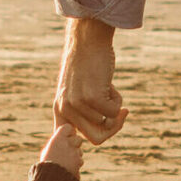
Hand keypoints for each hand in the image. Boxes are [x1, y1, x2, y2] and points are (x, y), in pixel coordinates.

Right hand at [39, 120, 84, 174]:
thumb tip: (62, 138)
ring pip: (79, 151)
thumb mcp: (47, 151)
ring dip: (75, 156)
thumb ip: (56, 143)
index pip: (68, 127)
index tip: (66, 137)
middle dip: (75, 144)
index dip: (68, 132)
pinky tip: (68, 168)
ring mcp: (74, 153)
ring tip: (65, 162)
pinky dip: (75, 165)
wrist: (50, 180)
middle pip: (78, 138)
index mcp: (58, 139)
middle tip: (68, 150)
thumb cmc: (45, 165)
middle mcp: (67, 144)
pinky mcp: (79, 163)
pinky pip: (80, 161)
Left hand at [56, 17, 127, 143]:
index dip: (90, 136)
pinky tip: (109, 83)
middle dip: (112, 128)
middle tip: (120, 113)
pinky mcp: (92, 98)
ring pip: (108, 123)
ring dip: (114, 107)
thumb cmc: (87, 65)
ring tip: (107, 86)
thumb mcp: (77, 91)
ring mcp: (77, 104)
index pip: (72, 139)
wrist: (87, 40)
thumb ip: (83, 112)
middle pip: (96, 138)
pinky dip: (118, 99)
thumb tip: (104, 130)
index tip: (102, 124)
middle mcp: (65, 110)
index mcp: (60, 110)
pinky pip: (114, 112)